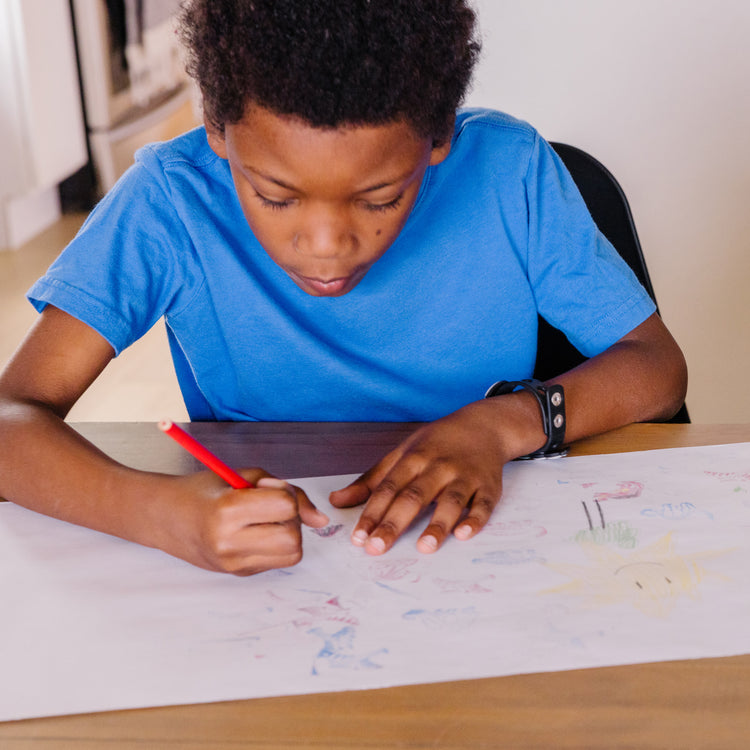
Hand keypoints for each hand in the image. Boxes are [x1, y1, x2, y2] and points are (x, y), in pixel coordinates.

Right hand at [156, 468, 328, 574]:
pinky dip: (277, 546)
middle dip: (292, 519)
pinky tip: (258, 533)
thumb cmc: (205, 490)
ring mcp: (233, 563)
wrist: (165, 517)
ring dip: (289, 535)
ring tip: (267, 521)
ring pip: (292, 554)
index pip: (285, 506)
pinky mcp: (238, 574)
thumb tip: (320, 520)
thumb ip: (287, 490)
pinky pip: (278, 562)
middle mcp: (229, 542)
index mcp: (227, 510)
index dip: (286, 493)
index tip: (268, 487)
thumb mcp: (244, 476)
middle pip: (293, 537)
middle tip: (272, 507)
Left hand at [329, 399, 535, 555]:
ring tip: (424, 547)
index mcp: (413, 458)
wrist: (482, 425)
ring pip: (451, 500)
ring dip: (437, 523)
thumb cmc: (436, 443)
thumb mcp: (401, 453)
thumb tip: (336, 501)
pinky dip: (475, 519)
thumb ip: (370, 480)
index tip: (358, 538)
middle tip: (377, 548)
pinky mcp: (489, 486)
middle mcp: (438, 466)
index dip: (372, 514)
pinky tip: (463, 534)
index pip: (388, 489)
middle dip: (394, 523)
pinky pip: (484, 504)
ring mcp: (465, 476)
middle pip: (414, 496)